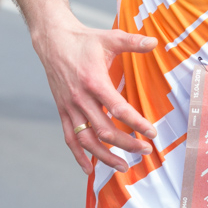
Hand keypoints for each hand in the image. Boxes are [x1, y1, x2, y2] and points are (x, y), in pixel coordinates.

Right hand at [32, 16, 158, 174]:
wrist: (53, 41)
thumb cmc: (84, 41)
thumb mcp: (110, 38)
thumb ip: (132, 42)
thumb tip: (154, 41)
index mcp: (94, 81)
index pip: (118, 108)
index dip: (136, 123)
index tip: (152, 133)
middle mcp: (80, 98)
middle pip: (104, 130)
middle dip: (127, 144)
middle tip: (145, 151)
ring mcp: (70, 107)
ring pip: (86, 139)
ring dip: (105, 156)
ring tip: (123, 167)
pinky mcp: (62, 110)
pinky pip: (69, 137)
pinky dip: (78, 155)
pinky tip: (89, 169)